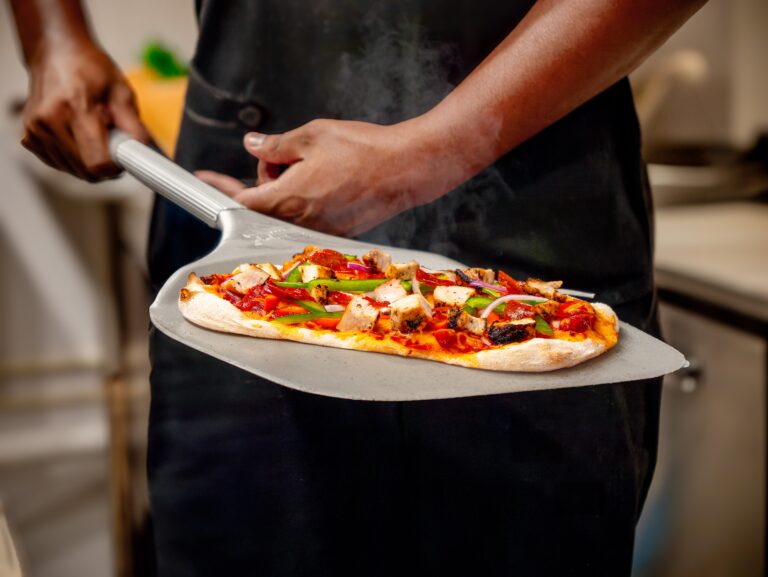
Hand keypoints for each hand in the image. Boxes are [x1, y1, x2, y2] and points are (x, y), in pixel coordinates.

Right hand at [21, 40, 148, 181]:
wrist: (55, 53)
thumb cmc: (89, 68)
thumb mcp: (121, 90)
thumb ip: (134, 125)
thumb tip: (142, 153)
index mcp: (74, 107)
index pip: (97, 163)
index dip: (116, 166)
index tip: (124, 155)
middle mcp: (49, 122)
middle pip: (87, 171)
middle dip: (105, 162)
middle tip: (111, 138)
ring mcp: (35, 131)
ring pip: (74, 171)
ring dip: (90, 160)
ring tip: (92, 132)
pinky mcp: (29, 139)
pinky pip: (61, 165)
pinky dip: (75, 158)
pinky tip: (77, 135)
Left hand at [197, 118, 464, 236]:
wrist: (407, 170)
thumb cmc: (364, 150)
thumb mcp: (312, 135)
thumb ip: (276, 144)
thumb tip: (253, 146)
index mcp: (288, 198)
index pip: (240, 198)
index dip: (219, 185)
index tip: (204, 178)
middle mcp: (301, 222)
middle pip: (264, 204)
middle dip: (267, 177)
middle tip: (291, 153)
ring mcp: (320, 231)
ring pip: (287, 210)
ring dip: (291, 187)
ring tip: (320, 164)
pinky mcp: (338, 233)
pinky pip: (309, 217)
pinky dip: (310, 198)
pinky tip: (332, 179)